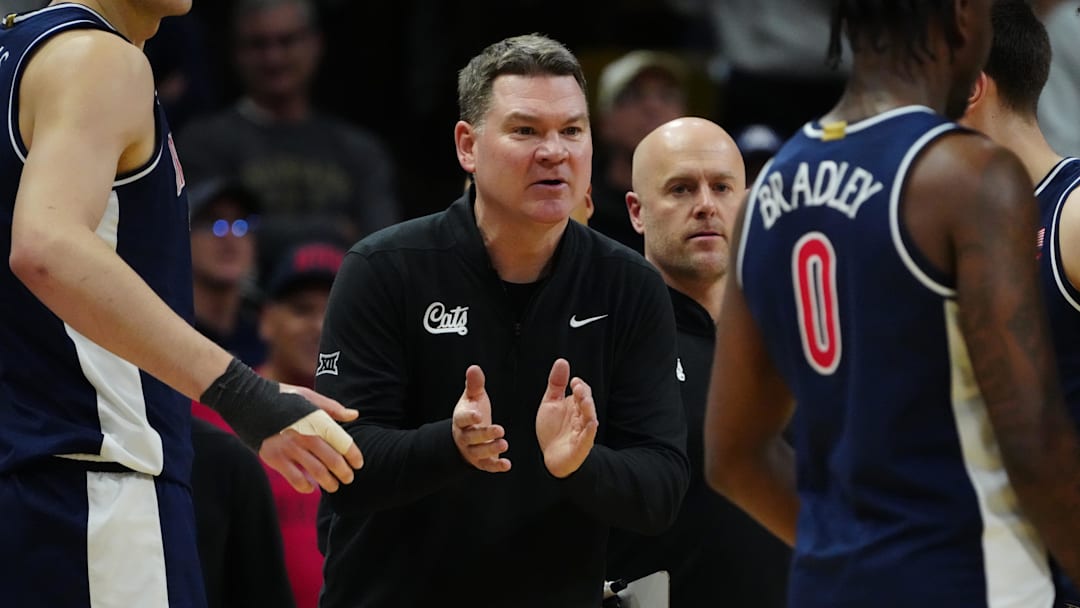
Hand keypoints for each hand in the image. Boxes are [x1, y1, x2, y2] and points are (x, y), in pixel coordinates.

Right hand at [259, 384, 364, 493]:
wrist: (247, 400)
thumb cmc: (281, 397)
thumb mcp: (308, 396)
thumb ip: (332, 408)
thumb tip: (354, 415)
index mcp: (317, 420)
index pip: (343, 442)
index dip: (354, 456)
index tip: (358, 464)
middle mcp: (306, 435)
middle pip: (332, 460)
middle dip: (344, 473)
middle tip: (348, 479)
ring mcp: (290, 448)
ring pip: (316, 472)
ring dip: (328, 483)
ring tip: (333, 487)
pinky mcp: (274, 458)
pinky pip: (295, 478)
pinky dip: (305, 486)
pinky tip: (310, 488)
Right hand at [452, 365, 510, 472]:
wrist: (464, 437)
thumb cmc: (472, 413)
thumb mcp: (472, 398)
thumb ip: (474, 385)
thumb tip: (474, 368)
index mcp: (461, 420)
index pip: (462, 418)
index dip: (469, 417)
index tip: (477, 415)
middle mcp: (465, 437)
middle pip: (472, 437)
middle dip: (485, 434)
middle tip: (500, 430)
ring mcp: (472, 451)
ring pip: (479, 452)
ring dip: (491, 449)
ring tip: (504, 444)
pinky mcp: (481, 462)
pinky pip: (487, 465)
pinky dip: (496, 466)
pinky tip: (507, 465)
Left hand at [536, 358, 597, 477]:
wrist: (550, 457)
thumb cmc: (553, 430)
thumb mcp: (550, 402)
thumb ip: (556, 383)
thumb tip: (562, 361)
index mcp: (575, 405)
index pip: (583, 392)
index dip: (580, 386)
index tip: (573, 381)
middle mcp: (581, 417)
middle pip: (587, 403)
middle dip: (583, 395)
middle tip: (577, 388)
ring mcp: (583, 431)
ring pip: (590, 418)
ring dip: (588, 409)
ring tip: (583, 400)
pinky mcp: (581, 446)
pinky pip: (588, 438)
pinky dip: (590, 431)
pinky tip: (591, 423)